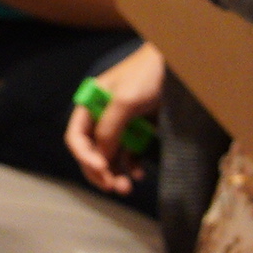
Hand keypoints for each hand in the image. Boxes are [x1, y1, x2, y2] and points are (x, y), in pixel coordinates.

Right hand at [63, 41, 168, 194]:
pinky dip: (132, 166)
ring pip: (110, 157)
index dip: (84, 156)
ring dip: (115, 174)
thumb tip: (101, 157)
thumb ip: (109, 129)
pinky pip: (129, 154)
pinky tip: (139, 174)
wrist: (176, 63)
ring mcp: (120, 125)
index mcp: (90, 106)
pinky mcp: (138, 130)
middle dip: (100, 172)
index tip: (101, 169)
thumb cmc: (146, 75)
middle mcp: (102, 117)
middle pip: (92, 152)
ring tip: (126, 188)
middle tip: (113, 187)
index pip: (76, 138)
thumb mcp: (125, 101)